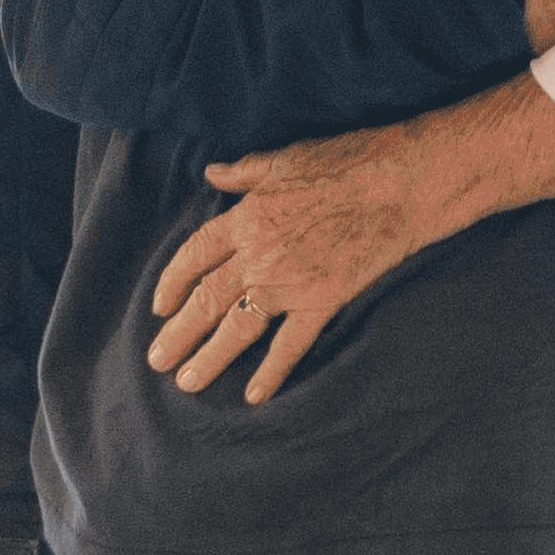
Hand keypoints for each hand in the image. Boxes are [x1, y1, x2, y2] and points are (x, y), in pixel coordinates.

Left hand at [147, 122, 459, 403]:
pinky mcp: (323, 301)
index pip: (193, 256)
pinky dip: (272, 371)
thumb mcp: (284, 158)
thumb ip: (243, 172)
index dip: (171, 283)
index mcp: (245, 218)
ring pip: (238, 328)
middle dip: (178, 334)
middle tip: (156, 361)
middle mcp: (258, 255)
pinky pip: (290, 344)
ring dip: (210, 358)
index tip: (159, 306)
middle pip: (206, 300)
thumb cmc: (344, 162)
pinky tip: (254, 396)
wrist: (398, 184)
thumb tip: (211, 173)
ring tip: (187, 383)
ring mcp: (289, 282)